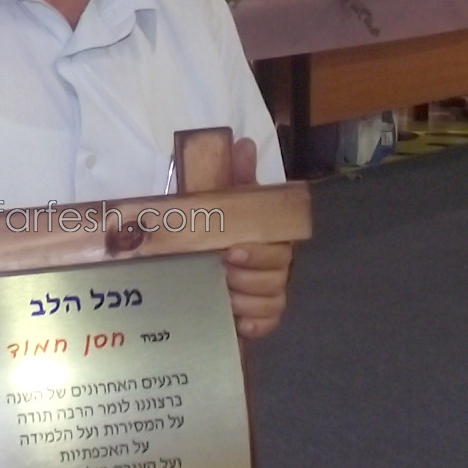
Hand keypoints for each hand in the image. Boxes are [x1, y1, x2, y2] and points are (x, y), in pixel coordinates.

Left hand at [221, 135, 290, 338]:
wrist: (189, 269)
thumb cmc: (211, 232)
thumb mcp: (217, 202)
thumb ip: (233, 177)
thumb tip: (243, 142)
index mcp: (268, 237)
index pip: (279, 247)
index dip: (258, 252)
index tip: (230, 252)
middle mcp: (274, 266)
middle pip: (278, 275)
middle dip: (249, 276)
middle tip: (221, 272)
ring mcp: (268, 294)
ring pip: (274, 301)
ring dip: (247, 300)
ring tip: (223, 295)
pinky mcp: (260, 320)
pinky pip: (269, 324)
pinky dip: (256, 325)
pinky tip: (238, 323)